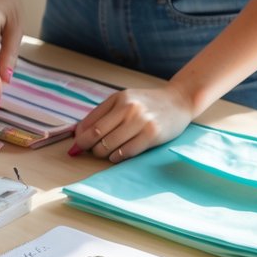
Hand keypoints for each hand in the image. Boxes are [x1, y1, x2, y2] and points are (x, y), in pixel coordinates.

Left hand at [70, 84, 195, 161]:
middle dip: (88, 147)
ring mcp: (141, 121)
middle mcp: (129, 108)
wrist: (179, 101)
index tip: (77, 145)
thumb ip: (104, 114)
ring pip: (109, 146)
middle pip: (96, 135)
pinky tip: (116, 156)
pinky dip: (117, 157)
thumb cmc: (148, 104)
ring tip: (105, 153)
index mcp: (118, 98)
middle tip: (90, 151)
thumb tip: (79, 134)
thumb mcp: (125, 100)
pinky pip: (126, 152)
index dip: (79, 138)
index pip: (89, 123)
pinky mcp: (152, 135)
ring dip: (102, 154)